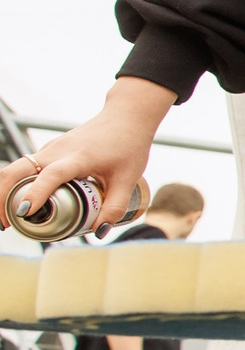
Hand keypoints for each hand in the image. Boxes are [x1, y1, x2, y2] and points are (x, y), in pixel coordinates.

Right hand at [0, 78, 172, 226]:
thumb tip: (98, 232)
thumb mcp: (128, 179)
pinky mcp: (48, 150)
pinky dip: (16, 184)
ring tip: (8, 218)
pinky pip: (25, 167)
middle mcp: (57, 151)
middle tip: (6, 224)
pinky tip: (21, 202)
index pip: (51, 175)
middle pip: (17, 171)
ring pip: (15, 168)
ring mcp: (50, 149)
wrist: (125, 116)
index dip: (36, 193)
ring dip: (5, 191)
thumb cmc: (128, 146)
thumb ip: (114, 207)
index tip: (25, 212)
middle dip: (4, 197)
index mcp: (79, 157)